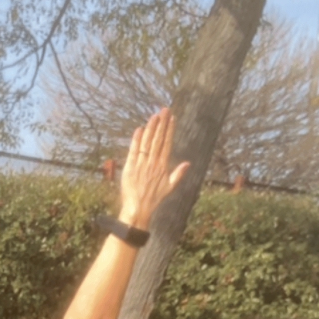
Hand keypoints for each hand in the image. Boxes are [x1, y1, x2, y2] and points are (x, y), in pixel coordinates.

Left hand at [118, 108, 189, 227]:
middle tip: (164, 110)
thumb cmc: (154, 199)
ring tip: (154, 115)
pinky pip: (134, 151)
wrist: (138, 209)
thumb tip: (188, 163)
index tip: (171, 118)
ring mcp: (141, 164)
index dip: (169, 130)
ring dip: (151, 128)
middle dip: (162, 124)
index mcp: (163, 166)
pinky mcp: (130, 167)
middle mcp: (153, 163)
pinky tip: (140, 129)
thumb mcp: (169, 187)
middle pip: (158, 139)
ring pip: (147, 142)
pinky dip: (136, 140)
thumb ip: (178, 174)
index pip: (167, 144)